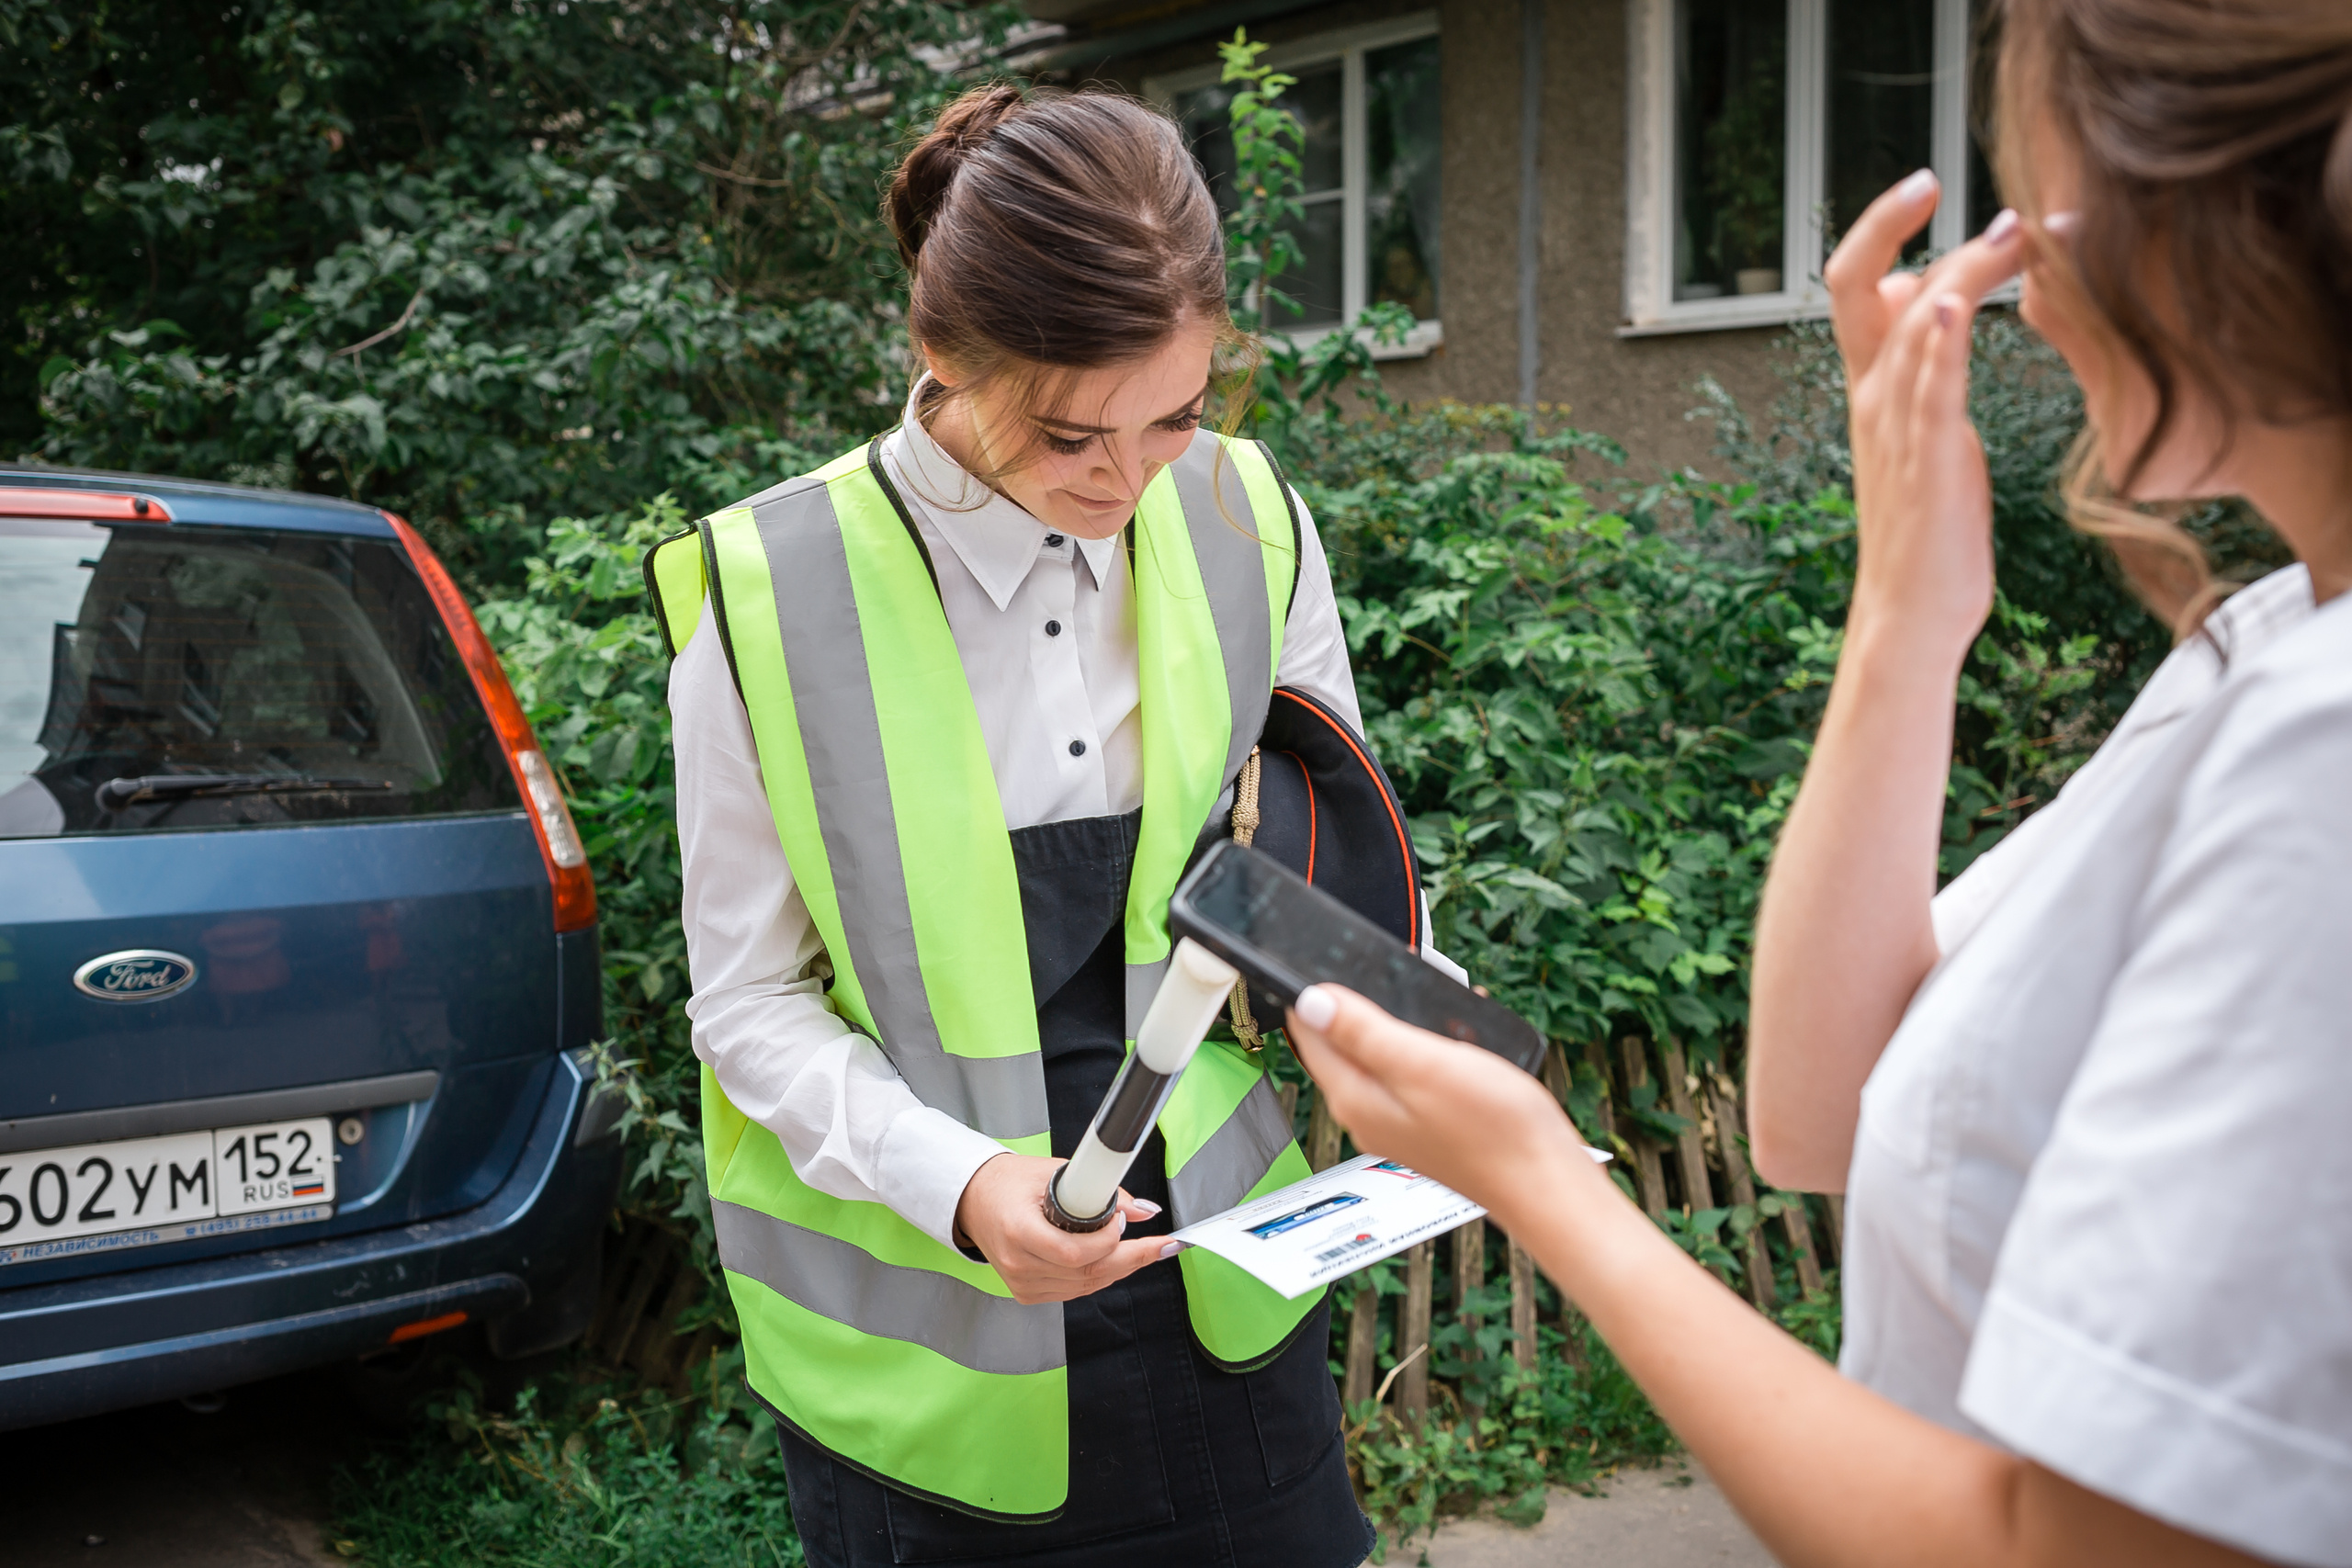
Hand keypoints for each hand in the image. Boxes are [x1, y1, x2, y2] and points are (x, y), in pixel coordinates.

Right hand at [953, 1153, 1166, 1304]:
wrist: (975, 1201)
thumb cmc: (1009, 1183)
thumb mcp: (1055, 1173)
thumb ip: (1102, 1192)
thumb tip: (1144, 1211)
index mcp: (1018, 1230)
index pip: (1073, 1252)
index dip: (1106, 1241)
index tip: (1124, 1223)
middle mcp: (1018, 1263)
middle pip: (1086, 1273)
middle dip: (1131, 1259)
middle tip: (1160, 1246)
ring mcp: (1022, 1283)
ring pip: (1085, 1286)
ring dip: (1119, 1268)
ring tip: (1142, 1250)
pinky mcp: (1027, 1293)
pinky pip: (1074, 1290)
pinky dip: (1098, 1276)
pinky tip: (1113, 1261)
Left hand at [1285, 985, 1609, 1234]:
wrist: (1545, 1182)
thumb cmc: (1493, 1129)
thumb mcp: (1421, 1063)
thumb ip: (1362, 1032)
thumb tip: (1309, 1002)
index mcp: (1355, 1099)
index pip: (1310, 1036)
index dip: (1315, 994)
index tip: (1330, 963)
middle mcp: (1368, 1114)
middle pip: (1343, 1045)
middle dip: (1362, 1005)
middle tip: (1387, 973)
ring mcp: (1398, 1122)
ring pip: (1382, 1055)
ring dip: (1400, 1022)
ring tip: (1430, 999)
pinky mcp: (1428, 1123)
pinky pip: (1414, 1072)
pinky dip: (1429, 1046)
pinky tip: (1458, 1036)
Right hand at [1823, 171, 2027, 666]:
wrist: (1914, 609)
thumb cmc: (1929, 526)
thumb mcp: (1922, 428)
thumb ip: (1921, 362)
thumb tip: (1925, 291)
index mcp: (1871, 389)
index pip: (1856, 287)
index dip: (1880, 230)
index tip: (1927, 188)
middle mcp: (1873, 398)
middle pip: (1855, 289)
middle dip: (1885, 226)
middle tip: (1934, 179)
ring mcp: (1898, 429)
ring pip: (1912, 326)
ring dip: (1961, 268)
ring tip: (2011, 228)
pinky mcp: (1931, 460)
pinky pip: (1928, 390)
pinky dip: (1940, 340)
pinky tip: (1956, 298)